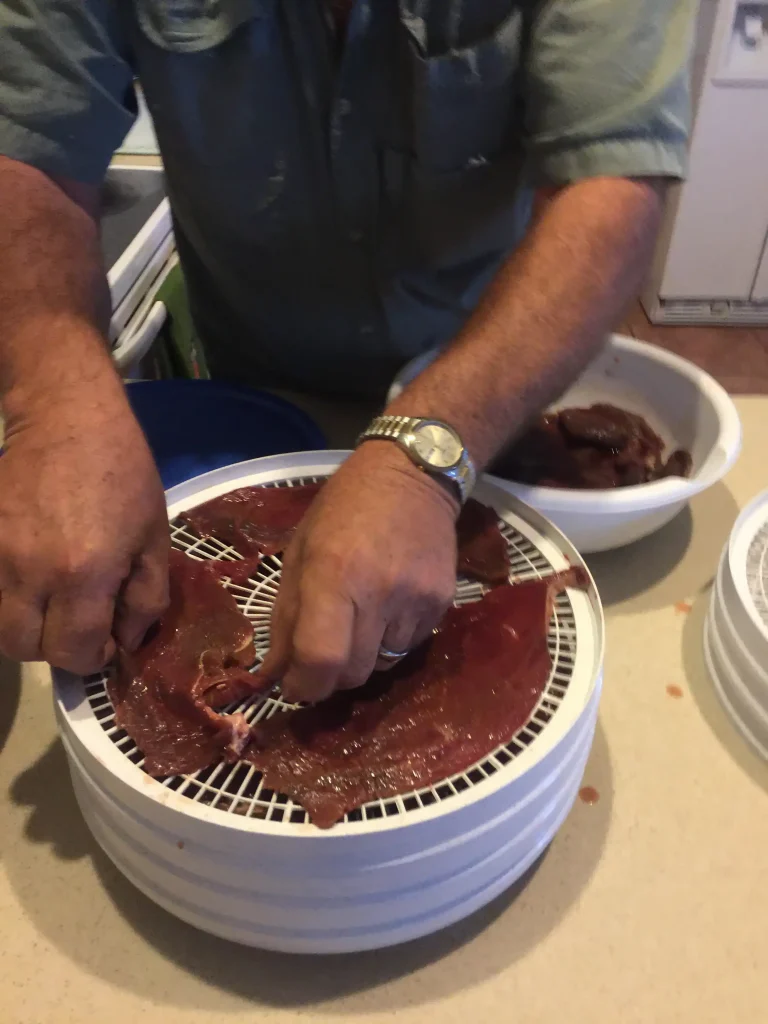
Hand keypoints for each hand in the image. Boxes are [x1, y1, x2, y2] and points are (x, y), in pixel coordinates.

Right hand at [0, 380, 169, 672]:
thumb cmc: (124, 475)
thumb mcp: (154, 537)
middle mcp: (29, 571)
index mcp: (83, 573)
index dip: (93, 657)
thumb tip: (126, 642)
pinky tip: (29, 578)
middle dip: (55, 648)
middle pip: (25, 649)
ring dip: (26, 628)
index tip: (105, 639)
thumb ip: (146, 598)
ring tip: (52, 603)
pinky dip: (6, 598)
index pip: (73, 651)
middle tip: (76, 624)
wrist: (68, 418)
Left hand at [261, 442, 458, 702]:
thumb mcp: (299, 551)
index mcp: (333, 575)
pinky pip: (410, 646)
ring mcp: (416, 600)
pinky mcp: (442, 603)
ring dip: (364, 656)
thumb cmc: (343, 509)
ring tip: (360, 620)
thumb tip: (272, 674)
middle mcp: (379, 593)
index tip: (295, 686)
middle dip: (331, 676)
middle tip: (322, 654)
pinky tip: (388, 606)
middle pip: (354, 673)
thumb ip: (284, 617)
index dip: (305, 687)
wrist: (413, 476)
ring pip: (384, 665)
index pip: (321, 659)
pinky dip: (391, 640)